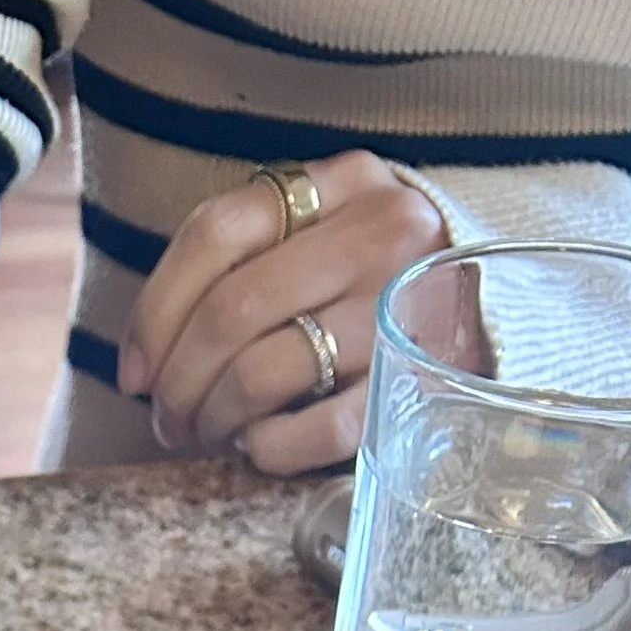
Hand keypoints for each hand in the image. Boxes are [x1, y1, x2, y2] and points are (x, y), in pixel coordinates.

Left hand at [117, 154, 448, 474]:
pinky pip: (318, 430)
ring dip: (215, 417)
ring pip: (267, 370)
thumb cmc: (374, 279)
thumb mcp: (317, 236)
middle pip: (234, 308)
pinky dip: (269, 448)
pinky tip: (260, 445)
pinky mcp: (419, 382)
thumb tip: (147, 360)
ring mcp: (403, 305)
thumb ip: (241, 265)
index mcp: (340, 182)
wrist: (497, 299)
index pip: (215, 233)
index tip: (133, 373)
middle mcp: (379, 230)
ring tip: (209, 432)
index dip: (153, 312)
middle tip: (167, 420)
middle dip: (178, 381)